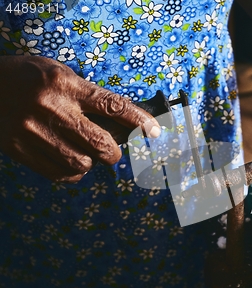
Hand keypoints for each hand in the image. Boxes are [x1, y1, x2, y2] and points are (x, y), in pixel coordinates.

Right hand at [0, 56, 159, 182]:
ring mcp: (34, 131)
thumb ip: (87, 95)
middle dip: (113, 151)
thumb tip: (120, 123)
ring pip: (81, 163)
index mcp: (65, 85)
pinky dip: (73, 173)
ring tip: (85, 153)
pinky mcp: (20, 150)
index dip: (139, 121)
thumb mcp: (59, 73)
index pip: (112, 105)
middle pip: (100, 143)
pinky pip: (59, 174)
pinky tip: (71, 162)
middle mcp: (52, 108)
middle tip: (111, 149)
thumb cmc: (26, 77)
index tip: (155, 131)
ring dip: (91, 162)